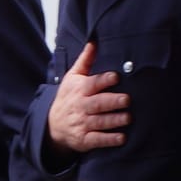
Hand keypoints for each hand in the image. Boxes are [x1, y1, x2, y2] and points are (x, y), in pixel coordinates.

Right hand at [47, 42, 129, 156]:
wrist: (52, 125)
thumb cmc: (68, 97)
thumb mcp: (72, 77)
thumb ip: (85, 60)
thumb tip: (94, 41)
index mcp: (79, 90)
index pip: (92, 84)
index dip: (103, 80)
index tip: (116, 77)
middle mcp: (81, 107)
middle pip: (98, 103)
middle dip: (112, 102)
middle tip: (126, 99)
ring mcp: (82, 124)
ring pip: (99, 122)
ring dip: (114, 120)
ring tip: (128, 118)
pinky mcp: (84, 139)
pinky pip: (97, 140)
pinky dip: (109, 140)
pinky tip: (122, 138)